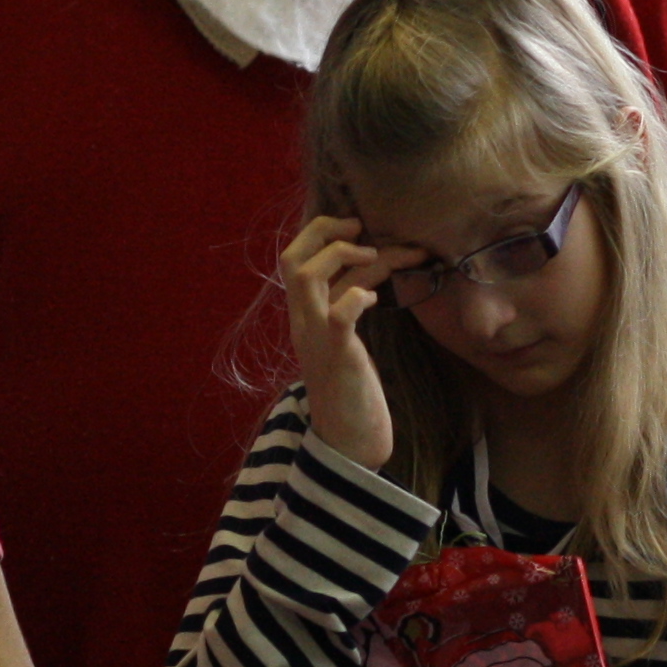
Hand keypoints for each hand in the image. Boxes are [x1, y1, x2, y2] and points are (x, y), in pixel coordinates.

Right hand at [282, 217, 411, 468]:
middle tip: (361, 227)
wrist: (349, 439)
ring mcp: (316, 338)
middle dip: (323, 231)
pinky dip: (357, 296)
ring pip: (306, 277)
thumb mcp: (348, 333)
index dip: (320, 232)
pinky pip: (339, 315)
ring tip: (374, 255)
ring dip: (340, 255)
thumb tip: (370, 269)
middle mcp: (302, 322)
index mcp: (303, 315)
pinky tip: (375, 298)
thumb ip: (349, 301)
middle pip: (291, 259)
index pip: (294, 259)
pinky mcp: (339, 355)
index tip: (357, 226)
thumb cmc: (353, 387)